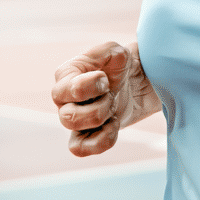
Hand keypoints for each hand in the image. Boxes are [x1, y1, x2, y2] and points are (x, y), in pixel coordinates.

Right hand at [51, 41, 150, 156]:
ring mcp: (73, 119)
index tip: (105, 78)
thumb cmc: (119, 64)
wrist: (136, 80)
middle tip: (110, 95)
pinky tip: (114, 124)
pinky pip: (81, 149)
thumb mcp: (115, 50)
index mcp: (65, 75)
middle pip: (68, 118)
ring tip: (112, 107)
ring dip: (101, 121)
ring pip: (74, 135)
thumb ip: (107, 52)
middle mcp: (63, 100)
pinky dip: (102, 140)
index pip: (67, 91)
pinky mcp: (85, 135)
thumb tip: (101, 74)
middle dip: (98, 108)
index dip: (91, 87)